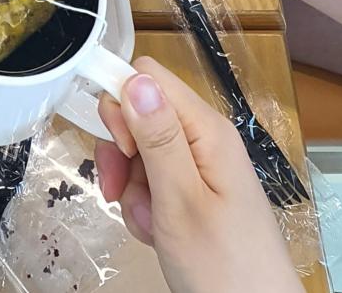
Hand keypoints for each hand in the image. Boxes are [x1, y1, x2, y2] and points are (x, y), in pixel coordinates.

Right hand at [95, 57, 301, 292]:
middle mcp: (201, 138)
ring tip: (147, 220)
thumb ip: (157, 137)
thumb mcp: (181, 199)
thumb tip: (135, 79)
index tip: (118, 144)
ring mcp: (195, 164)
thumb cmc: (223, 264)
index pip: (148, 77)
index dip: (121, 101)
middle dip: (119, 152)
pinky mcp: (189, 188)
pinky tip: (155, 229)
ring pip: (137, 151)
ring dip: (129, 185)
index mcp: (204, 129)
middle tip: (122, 189)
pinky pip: (147, 179)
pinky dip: (140, 203)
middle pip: (137, 114)